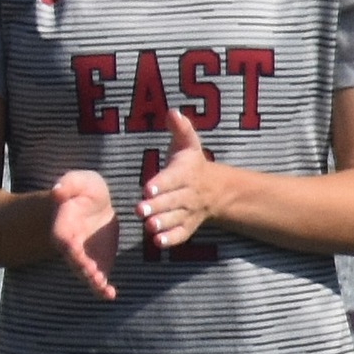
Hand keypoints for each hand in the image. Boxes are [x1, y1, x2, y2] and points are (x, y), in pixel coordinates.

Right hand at [48, 168, 117, 299]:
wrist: (96, 204)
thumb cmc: (84, 190)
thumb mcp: (78, 181)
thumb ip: (68, 185)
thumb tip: (57, 191)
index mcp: (63, 225)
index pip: (62, 237)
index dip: (68, 245)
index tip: (74, 251)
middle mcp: (71, 245)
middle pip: (73, 259)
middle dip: (82, 267)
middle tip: (93, 274)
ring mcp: (84, 257)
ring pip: (85, 272)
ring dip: (93, 280)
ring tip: (102, 287)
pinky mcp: (98, 263)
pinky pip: (98, 278)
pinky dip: (102, 289)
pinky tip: (110, 295)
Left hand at [139, 108, 222, 249]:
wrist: (214, 189)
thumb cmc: (190, 163)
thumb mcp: (187, 144)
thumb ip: (180, 129)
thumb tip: (172, 111)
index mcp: (185, 173)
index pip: (172, 179)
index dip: (161, 184)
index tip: (147, 188)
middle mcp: (187, 194)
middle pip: (172, 201)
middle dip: (156, 206)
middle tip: (139, 209)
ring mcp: (188, 212)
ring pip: (175, 219)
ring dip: (162, 223)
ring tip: (148, 226)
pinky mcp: (187, 226)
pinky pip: (181, 234)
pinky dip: (171, 239)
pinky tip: (157, 243)